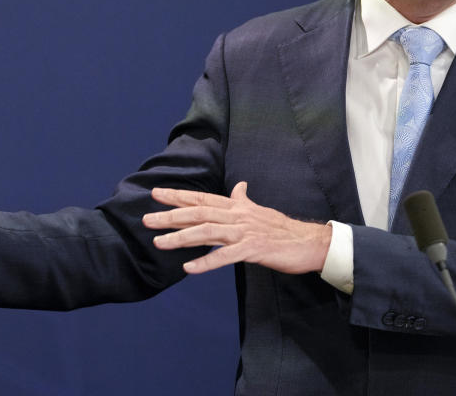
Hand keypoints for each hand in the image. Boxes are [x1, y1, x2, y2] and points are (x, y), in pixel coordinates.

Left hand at [142, 181, 331, 274]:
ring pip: (207, 232)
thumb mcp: (259, 210)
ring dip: (181, 238)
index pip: (202, 199)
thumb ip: (243, 200)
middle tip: (147, 219)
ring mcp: (244, 232)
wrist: (308, 242)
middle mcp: (237, 215)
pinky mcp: (253, 249)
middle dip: (171, 216)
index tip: (156, 194)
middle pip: (198, 213)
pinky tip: (189, 268)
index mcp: (237, 206)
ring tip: (160, 243)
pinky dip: (206, 261)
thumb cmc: (282, 229)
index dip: (178, 196)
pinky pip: (226, 256)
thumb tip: (239, 186)